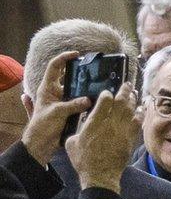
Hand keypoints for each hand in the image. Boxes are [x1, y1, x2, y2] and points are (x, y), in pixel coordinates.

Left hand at [21, 51, 91, 165]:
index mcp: (48, 88)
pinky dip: (88, 100)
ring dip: (86, 88)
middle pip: (68, 77)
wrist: (42, 143)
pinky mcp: (69, 110)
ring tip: (100, 85)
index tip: (77, 55)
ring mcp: (62, 101)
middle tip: (94, 71)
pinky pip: (80, 102)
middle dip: (80, 73)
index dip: (65, 58)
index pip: (55, 66)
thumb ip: (73, 104)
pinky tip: (98, 100)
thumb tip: (89, 99)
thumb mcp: (58, 112)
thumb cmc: (44, 125)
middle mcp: (55, 92)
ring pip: (76, 90)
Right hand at [66, 82, 137, 193]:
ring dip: (133, 101)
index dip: (107, 94)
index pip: (104, 101)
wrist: (100, 175)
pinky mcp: (130, 140)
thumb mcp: (72, 142)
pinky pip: (137, 123)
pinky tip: (141, 110)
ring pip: (130, 111)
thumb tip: (81, 124)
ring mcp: (122, 131)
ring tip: (135, 94)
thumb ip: (77, 129)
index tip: (108, 91)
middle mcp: (110, 124)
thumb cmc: (83, 160)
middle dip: (124, 91)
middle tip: (127, 84)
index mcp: (94, 122)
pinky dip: (139, 115)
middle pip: (120, 102)